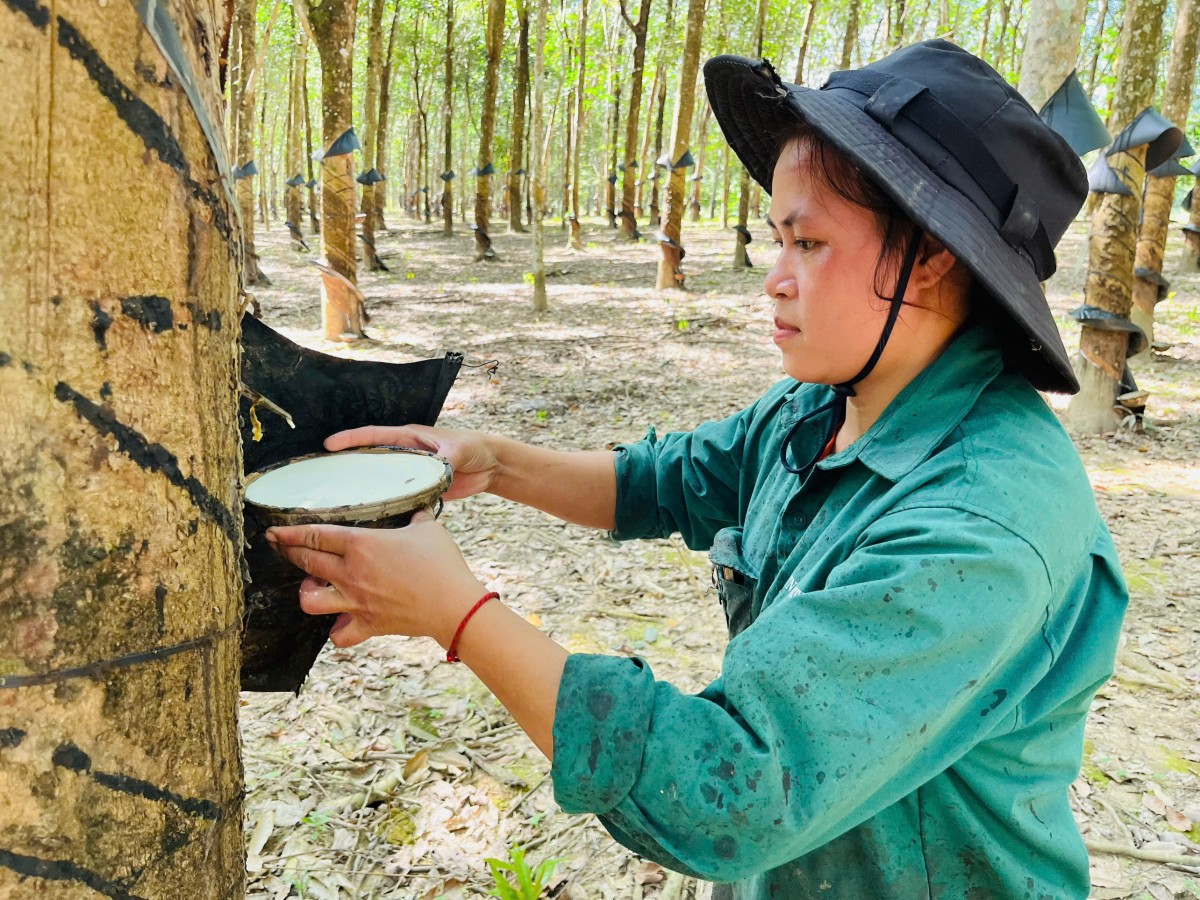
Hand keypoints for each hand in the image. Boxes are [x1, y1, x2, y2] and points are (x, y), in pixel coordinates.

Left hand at [265, 510, 487, 647]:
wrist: (453, 605)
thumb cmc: (442, 563)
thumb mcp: (428, 528)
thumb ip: (415, 516)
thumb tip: (416, 508)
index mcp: (362, 545)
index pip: (315, 535)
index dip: (290, 532)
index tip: (275, 530)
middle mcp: (351, 573)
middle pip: (305, 562)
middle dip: (287, 552)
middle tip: (280, 547)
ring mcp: (356, 602)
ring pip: (310, 600)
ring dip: (306, 590)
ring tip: (313, 583)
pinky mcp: (367, 625)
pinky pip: (338, 635)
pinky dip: (335, 629)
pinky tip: (340, 620)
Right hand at [325, 424, 498, 500]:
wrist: (490, 466)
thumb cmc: (473, 448)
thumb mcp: (459, 449)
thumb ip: (448, 455)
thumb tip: (440, 462)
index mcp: (408, 438)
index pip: (373, 436)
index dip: (351, 439)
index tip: (329, 445)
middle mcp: (403, 455)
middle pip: (368, 460)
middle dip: (346, 466)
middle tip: (321, 478)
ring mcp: (408, 474)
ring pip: (379, 480)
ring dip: (362, 489)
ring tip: (336, 502)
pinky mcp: (417, 490)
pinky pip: (395, 498)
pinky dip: (383, 506)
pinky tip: (369, 520)